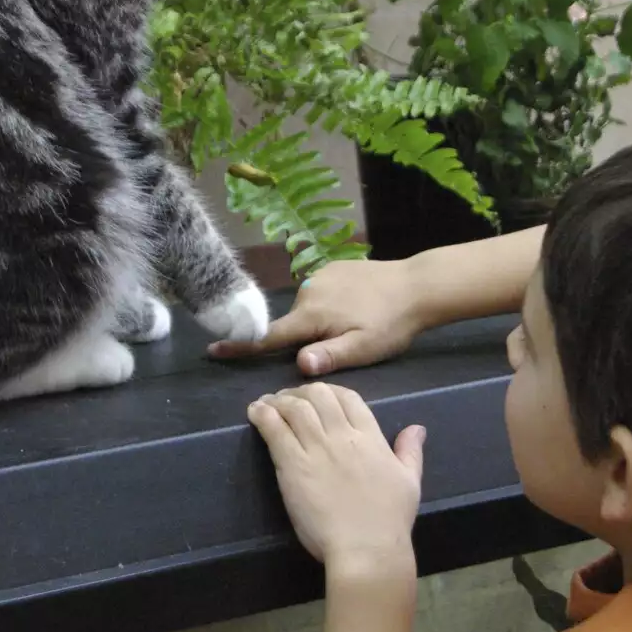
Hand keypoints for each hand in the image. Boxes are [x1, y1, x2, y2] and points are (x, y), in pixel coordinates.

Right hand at [211, 259, 425, 376]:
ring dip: (320, 322)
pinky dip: (330, 305)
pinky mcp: (333, 267)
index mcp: (311, 314)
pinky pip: (321, 293)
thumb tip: (299, 365)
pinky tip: (356, 308)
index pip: (270, 336)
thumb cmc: (391, 323)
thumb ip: (329, 357)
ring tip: (356, 326)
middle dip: (305, 339)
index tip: (214, 349)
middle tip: (342, 345)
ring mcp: (320, 275)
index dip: (242, 346)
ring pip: (308, 310)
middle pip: (293, 325)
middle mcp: (308, 291)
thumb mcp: (363, 349)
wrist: (418, 285)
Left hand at [247, 382, 424, 567]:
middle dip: (301, 391)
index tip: (317, 396)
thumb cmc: (389, 520)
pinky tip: (254, 412)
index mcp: (370, 438)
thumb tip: (417, 428)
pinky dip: (262, 415)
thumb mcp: (410, 481)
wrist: (366, 548)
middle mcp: (342, 436)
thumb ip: (410, 451)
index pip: (348, 397)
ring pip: (294, 408)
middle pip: (318, 395)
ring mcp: (317, 448)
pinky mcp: (293, 466)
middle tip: (288, 399)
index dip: (330, 390)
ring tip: (266, 403)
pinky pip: (274, 430)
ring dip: (277, 400)